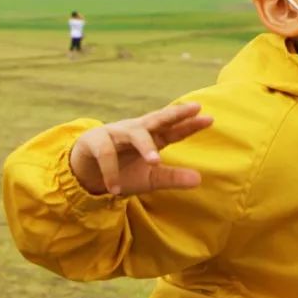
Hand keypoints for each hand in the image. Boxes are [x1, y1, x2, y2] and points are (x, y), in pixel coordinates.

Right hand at [69, 102, 212, 196]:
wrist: (88, 175)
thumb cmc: (124, 172)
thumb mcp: (150, 178)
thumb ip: (172, 177)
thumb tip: (199, 180)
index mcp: (152, 137)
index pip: (174, 129)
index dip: (191, 124)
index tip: (210, 118)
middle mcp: (137, 130)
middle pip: (158, 119)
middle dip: (175, 113)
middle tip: (193, 108)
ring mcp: (116, 133)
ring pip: (134, 133)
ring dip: (144, 146)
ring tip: (155, 161)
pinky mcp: (95, 142)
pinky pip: (106, 154)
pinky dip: (111, 172)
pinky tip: (115, 188)